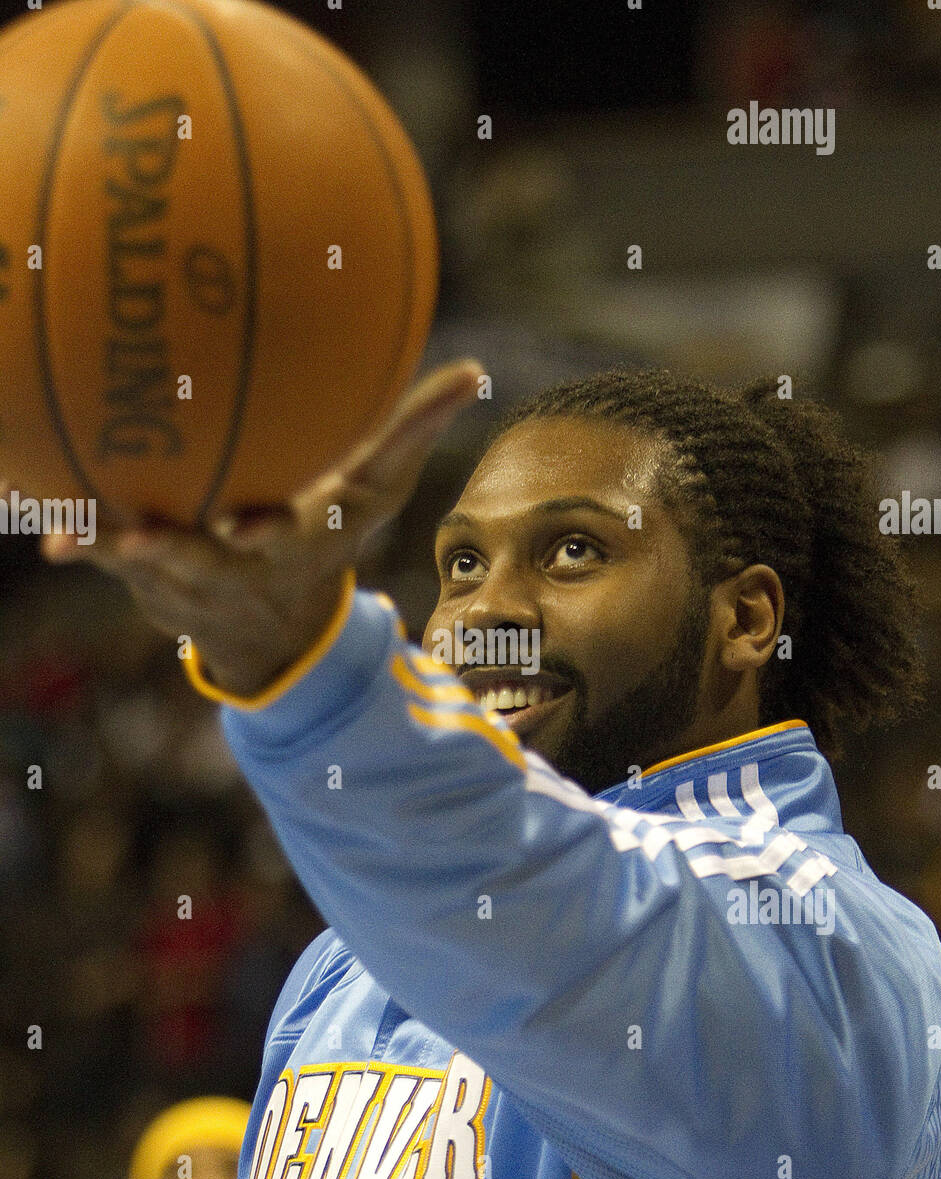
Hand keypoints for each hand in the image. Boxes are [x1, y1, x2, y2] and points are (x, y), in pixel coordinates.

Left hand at [13, 359, 482, 696]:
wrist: (273, 625)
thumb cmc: (325, 536)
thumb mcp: (375, 490)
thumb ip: (415, 430)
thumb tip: (475, 371)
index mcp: (287, 544)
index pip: (279, 538)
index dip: (263, 533)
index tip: (248, 523)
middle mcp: (230, 568)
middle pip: (196, 562)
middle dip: (169, 555)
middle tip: (139, 535)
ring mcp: (179, 579)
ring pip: (136, 566)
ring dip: (103, 549)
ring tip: (64, 534)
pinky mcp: (139, 575)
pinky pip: (101, 548)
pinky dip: (73, 532)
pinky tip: (34, 510)